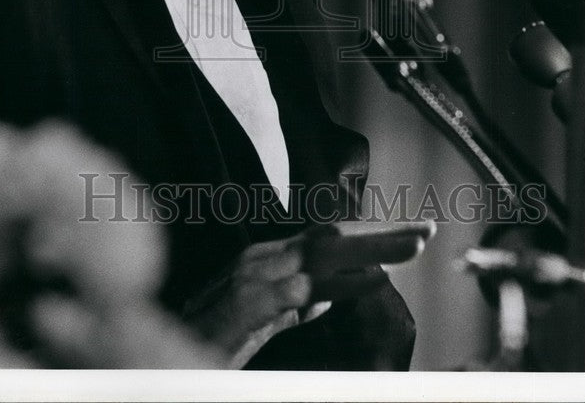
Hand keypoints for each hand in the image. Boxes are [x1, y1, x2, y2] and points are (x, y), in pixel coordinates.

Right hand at [182, 222, 433, 367]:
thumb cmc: (212, 335)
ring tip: (412, 247)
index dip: (372, 234)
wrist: (157, 354)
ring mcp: (252, 279)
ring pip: (320, 255)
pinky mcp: (244, 308)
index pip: (330, 238)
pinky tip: (368, 285)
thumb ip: (297, 300)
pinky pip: (297, 292)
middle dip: (381, 233)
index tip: (413, 233)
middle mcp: (262, 259)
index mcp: (270, 258)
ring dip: (369, 248)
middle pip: (332, 237)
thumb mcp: (264, 313)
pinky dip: (335, 286)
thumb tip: (331, 289)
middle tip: (427, 230)